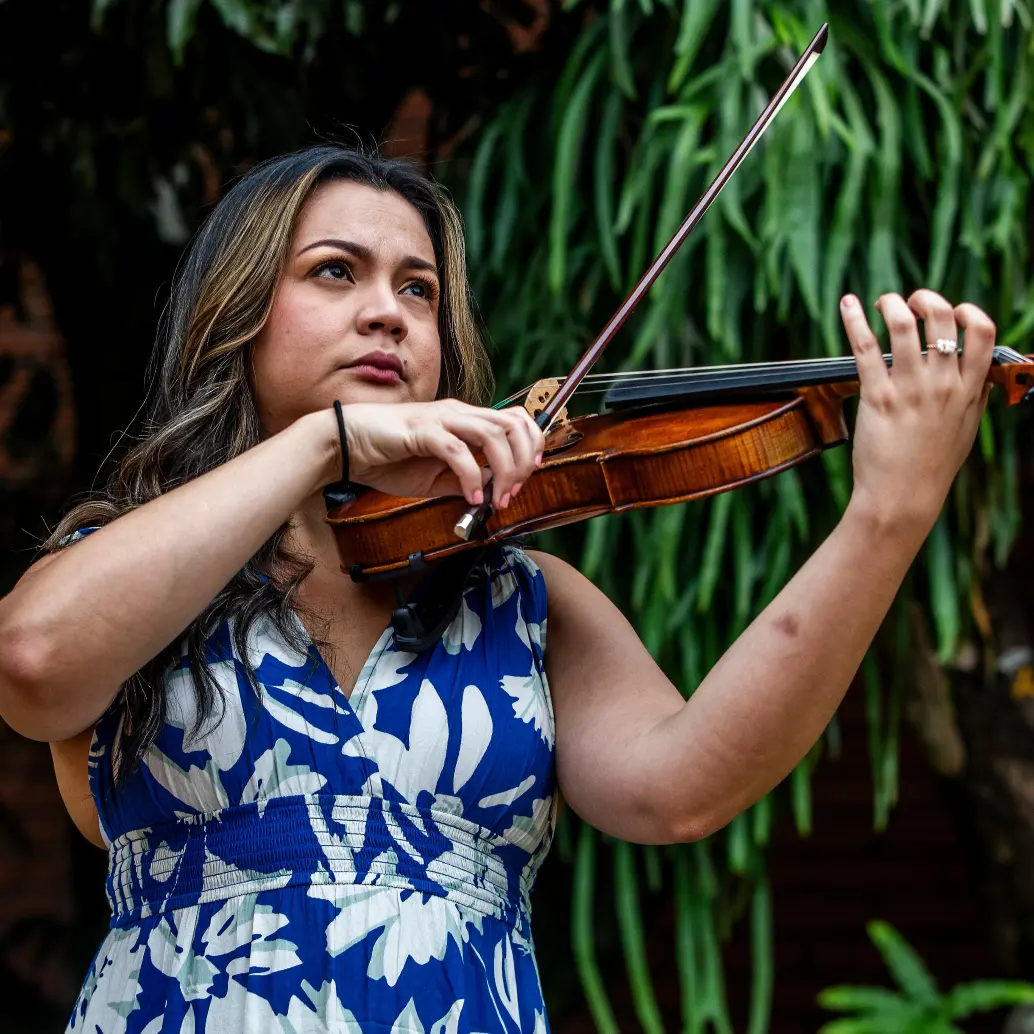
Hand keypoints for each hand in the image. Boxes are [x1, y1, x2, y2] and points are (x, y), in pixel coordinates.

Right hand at [335, 398, 544, 506]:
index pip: (514, 419)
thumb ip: (465, 480)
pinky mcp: (422, 431)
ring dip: (503, 470)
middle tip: (512, 492)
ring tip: (496, 499)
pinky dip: (471, 477)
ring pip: (491, 434)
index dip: (531, 444)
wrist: (345, 446)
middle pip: (512, 424)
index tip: (529, 474)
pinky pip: (457, 451)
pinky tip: (470, 497)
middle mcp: (458, 413)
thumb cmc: (388, 459)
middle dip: (523, 460)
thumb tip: (493, 490)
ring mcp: (440, 419)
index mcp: (464, 420)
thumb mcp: (436, 478)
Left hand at [840, 289, 995, 536]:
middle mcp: (943, 384)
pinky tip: (848, 305)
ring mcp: (910, 389)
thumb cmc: (930, 468)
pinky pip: (865, 348)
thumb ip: (973, 399)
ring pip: (904, 326)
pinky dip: (854, 320)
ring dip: (892, 303)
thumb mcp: (965, 430)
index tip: (952, 311)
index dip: (967, 311)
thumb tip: (979, 375)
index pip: (982, 331)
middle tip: (911, 301)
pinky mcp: (877, 396)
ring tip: (883, 301)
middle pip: (943, 318)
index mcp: (969, 389)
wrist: (902, 498)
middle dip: (926, 299)